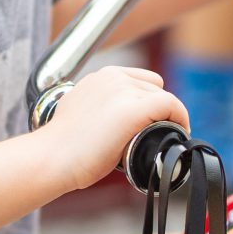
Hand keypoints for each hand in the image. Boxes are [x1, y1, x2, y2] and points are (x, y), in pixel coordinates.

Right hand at [41, 65, 188, 189]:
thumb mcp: (79, 109)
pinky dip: (181, 117)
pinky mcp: (133, 109)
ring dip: (169, 116)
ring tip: (166, 136)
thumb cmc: (62, 145)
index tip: (152, 120)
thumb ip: (95, 106)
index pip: (141, 79)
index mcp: (101, 76)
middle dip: (158, 109)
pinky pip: (171, 105)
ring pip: (164, 97)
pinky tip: (180, 131)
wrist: (52, 157)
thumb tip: (107, 121)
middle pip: (154, 88)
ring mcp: (124, 91)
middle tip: (157, 133)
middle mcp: (114, 77)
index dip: (150, 100)